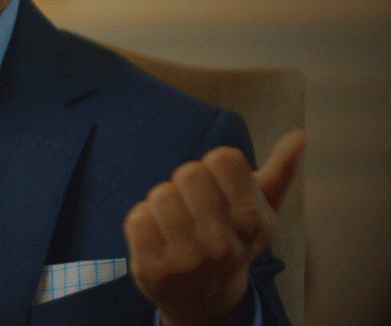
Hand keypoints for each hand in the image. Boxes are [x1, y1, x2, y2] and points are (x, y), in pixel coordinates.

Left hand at [123, 129, 305, 325]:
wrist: (207, 300)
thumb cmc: (233, 240)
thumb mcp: (261, 210)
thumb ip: (280, 172)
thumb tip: (300, 136)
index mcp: (254, 222)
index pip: (223, 158)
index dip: (215, 168)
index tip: (219, 189)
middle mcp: (224, 244)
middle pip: (189, 172)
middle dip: (187, 184)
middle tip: (194, 208)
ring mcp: (187, 259)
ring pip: (161, 194)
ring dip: (163, 203)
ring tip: (177, 224)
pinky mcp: (153, 268)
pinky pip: (137, 217)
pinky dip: (143, 221)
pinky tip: (160, 239)